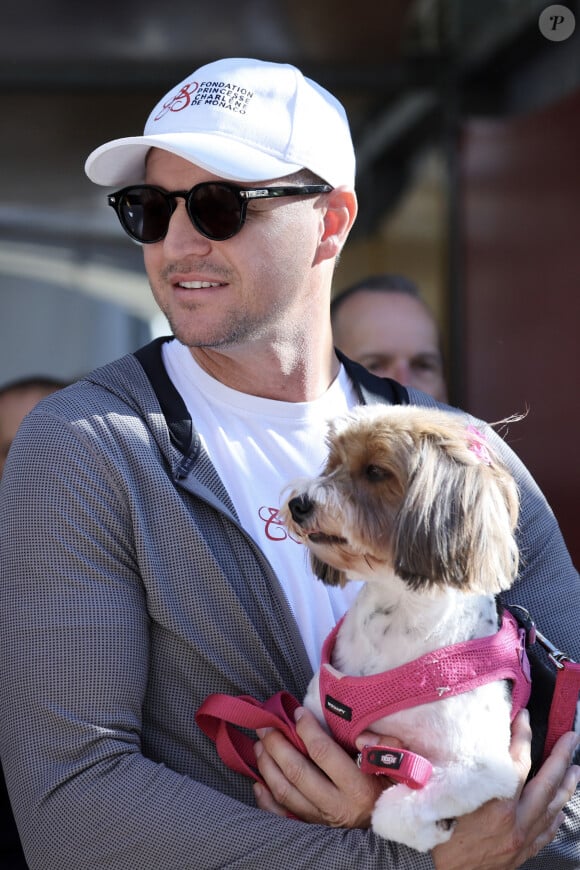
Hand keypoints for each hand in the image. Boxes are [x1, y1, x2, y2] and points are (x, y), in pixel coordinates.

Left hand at [253, 706, 397, 826]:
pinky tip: (258, 782)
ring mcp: (322, 820)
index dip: (306, 729)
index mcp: (358, 786)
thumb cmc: (394, 785)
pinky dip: (266, 800)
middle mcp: (336, 806)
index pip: (323, 752)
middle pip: (297, 772)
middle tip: (265, 725)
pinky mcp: (314, 829)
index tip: (296, 712)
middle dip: (277, 745)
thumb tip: (359, 735)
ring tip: (259, 745)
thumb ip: (383, 745)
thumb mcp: (399, 763)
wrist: (395, 823)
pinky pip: (283, 816)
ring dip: (268, 766)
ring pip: (285, 792)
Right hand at [432, 711, 579, 869]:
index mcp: (497, 807)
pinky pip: (547, 832)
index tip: (525, 717)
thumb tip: (442, 743)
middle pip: (546, 784)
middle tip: (571, 738)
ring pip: (552, 808)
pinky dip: (556, 817)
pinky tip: (560, 808)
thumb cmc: (439, 842)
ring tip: (575, 769)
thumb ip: (453, 775)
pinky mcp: (522, 854)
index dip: (522, 737)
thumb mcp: (441, 802)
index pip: (517, 763)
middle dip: (560, 758)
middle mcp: (515, 822)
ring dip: (565, 786)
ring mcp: (522, 839)